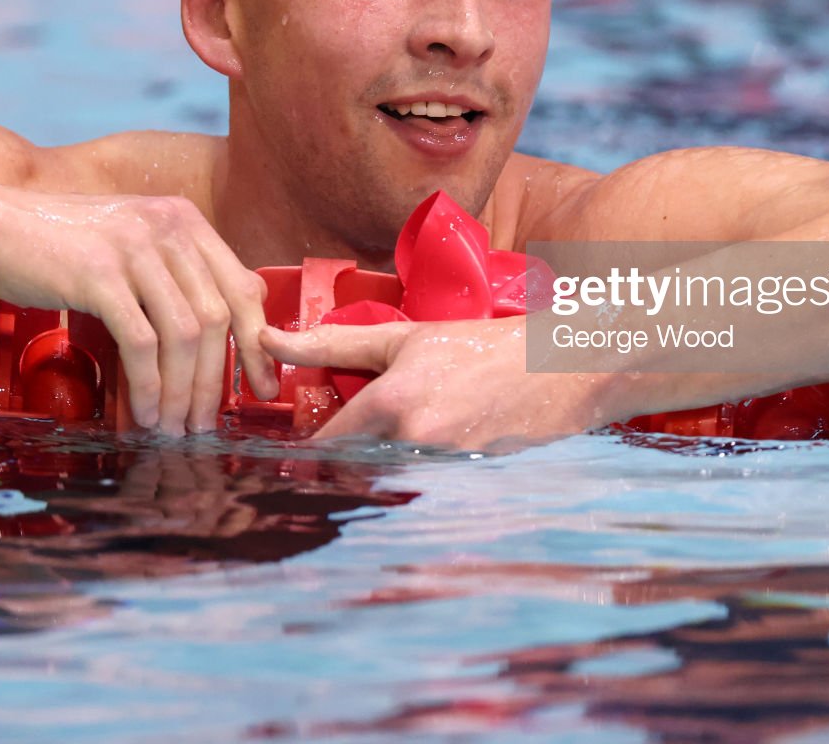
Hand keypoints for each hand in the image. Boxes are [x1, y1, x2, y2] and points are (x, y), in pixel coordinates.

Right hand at [0, 182, 276, 433]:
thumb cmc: (55, 244)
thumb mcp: (127, 246)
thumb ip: (172, 278)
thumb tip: (217, 336)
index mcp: (184, 221)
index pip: (243, 288)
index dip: (258, 345)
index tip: (261, 389)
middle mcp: (168, 228)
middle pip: (219, 317)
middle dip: (216, 381)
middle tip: (204, 423)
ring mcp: (134, 248)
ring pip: (185, 335)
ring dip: (182, 392)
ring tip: (172, 428)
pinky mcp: (99, 274)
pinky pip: (141, 343)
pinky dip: (147, 386)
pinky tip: (143, 414)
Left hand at [259, 316, 617, 450]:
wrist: (559, 368)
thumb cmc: (479, 346)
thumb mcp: (405, 336)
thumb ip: (333, 343)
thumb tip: (269, 339)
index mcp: (393, 401)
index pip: (327, 444)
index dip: (306, 455)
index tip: (291, 462)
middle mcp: (415, 439)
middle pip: (355, 473)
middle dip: (341, 471)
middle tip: (331, 468)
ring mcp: (445, 467)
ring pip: (390, 485)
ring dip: (379, 477)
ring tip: (387, 461)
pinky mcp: (471, 484)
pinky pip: (425, 491)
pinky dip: (416, 482)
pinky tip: (426, 464)